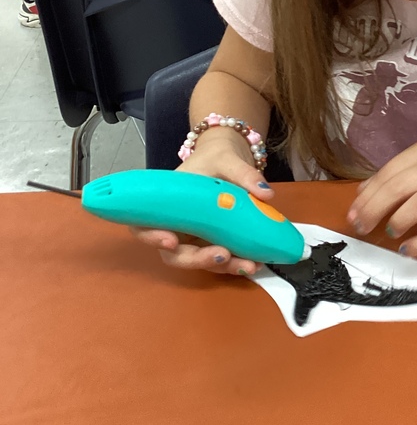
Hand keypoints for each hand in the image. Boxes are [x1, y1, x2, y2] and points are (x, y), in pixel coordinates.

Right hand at [131, 129, 274, 275]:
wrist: (232, 161)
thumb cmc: (217, 157)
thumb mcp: (228, 159)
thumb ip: (244, 174)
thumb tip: (265, 193)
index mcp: (167, 202)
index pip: (144, 224)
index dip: (151, 237)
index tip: (171, 241)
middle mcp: (177, 224)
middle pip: (173, 253)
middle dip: (196, 260)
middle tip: (221, 256)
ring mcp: (195, 236)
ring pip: (199, 260)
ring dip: (221, 267)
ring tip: (247, 264)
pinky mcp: (213, 242)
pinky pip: (218, 259)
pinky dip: (234, 264)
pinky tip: (253, 263)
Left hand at [347, 137, 416, 257]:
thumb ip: (404, 169)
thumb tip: (365, 191)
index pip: (390, 171)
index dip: (368, 194)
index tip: (353, 211)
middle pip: (399, 187)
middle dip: (374, 209)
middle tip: (360, 226)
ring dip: (398, 220)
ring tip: (389, 232)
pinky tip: (410, 249)